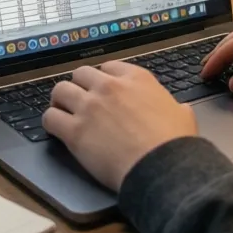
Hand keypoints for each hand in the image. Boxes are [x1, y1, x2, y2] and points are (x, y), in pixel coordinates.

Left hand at [42, 62, 197, 191]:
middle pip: (81, 74)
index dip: (102, 79)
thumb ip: (174, 106)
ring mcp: (90, 107)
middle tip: (80, 100)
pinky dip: (50, 122)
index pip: (108, 67)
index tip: (101, 89)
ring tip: (63, 111)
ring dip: (61, 100)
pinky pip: (50, 118)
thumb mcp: (183, 114)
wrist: (161, 165)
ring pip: (60, 90)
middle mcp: (109, 87)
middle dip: (80, 86)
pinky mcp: (75, 131)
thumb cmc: (174, 143)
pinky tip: (56, 129)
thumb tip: (178, 110)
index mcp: (136, 78)